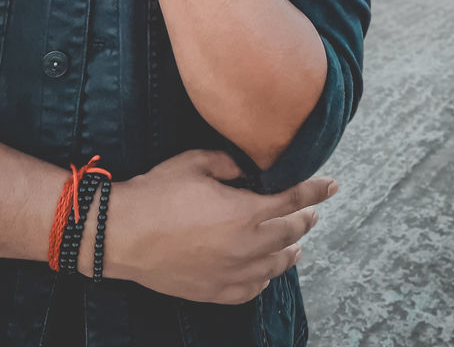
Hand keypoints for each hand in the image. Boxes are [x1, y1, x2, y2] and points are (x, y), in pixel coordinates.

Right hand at [91, 149, 336, 303]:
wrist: (122, 234)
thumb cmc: (158, 193)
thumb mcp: (196, 162)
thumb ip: (230, 163)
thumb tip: (247, 168)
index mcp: (244, 212)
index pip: (292, 199)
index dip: (315, 190)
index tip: (331, 185)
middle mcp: (245, 246)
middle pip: (289, 233)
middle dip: (306, 218)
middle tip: (313, 211)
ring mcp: (231, 273)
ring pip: (275, 265)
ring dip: (290, 250)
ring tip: (297, 243)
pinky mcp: (214, 291)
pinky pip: (252, 288)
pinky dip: (265, 277)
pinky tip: (266, 270)